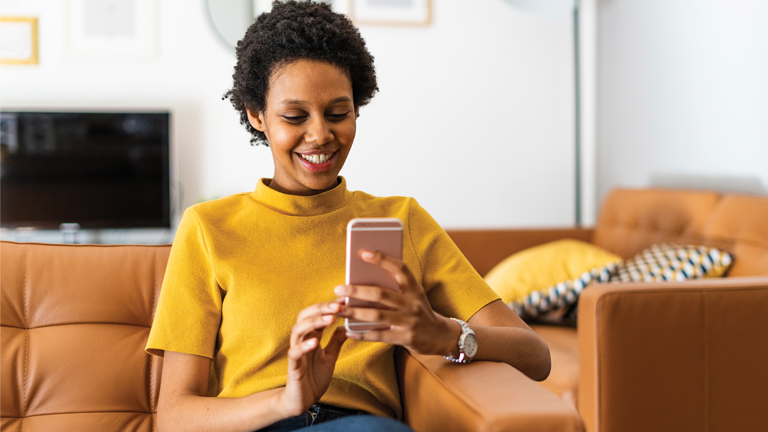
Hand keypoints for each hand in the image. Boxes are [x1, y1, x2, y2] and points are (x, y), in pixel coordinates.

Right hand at [279, 301, 347, 416]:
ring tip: (329, 318)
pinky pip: (295, 353)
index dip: (329, 306)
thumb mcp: (331, 357)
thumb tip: (346, 325)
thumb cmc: (315, 377)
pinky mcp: (293, 367)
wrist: (303, 401)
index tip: (344, 299)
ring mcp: (296, 353)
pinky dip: (304, 346)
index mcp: (311, 337)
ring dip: (313, 322)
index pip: (317, 315)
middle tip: (337, 305)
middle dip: (321, 309)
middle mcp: (302, 341)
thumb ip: (336, 341)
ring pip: (297, 330)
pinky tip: (315, 342)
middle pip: (305, 317)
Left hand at [334, 250, 459, 355]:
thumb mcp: (413, 294)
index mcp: (414, 287)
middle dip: (357, 291)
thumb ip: (395, 286)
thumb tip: (363, 277)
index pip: (399, 268)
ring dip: (354, 312)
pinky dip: (362, 333)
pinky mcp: (405, 338)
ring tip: (338, 310)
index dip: (382, 259)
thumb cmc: (418, 309)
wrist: (439, 336)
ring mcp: (409, 321)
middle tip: (339, 288)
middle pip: (381, 294)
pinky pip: (379, 336)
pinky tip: (349, 331)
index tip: (363, 253)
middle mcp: (412, 303)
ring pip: (376, 315)